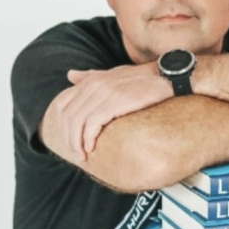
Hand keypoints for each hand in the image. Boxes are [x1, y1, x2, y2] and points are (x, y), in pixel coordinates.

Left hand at [58, 64, 172, 160]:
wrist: (166, 77)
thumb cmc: (141, 80)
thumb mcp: (113, 74)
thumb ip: (89, 76)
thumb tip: (70, 75)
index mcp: (90, 80)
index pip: (62, 104)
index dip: (62, 126)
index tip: (70, 140)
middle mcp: (93, 84)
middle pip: (68, 116)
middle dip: (69, 138)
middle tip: (77, 153)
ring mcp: (103, 92)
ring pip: (78, 122)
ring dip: (77, 142)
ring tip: (83, 154)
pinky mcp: (114, 101)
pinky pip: (92, 124)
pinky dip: (88, 138)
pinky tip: (92, 147)